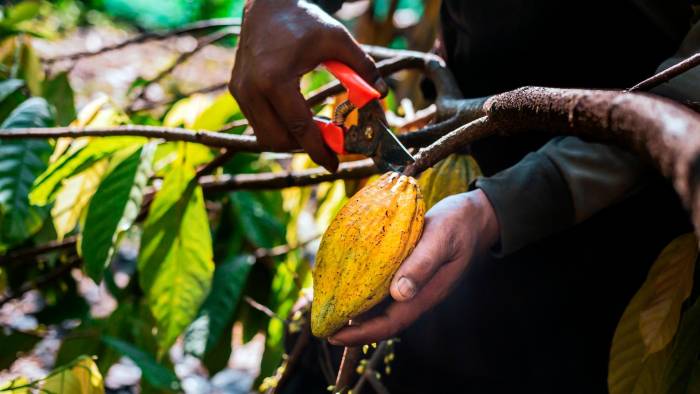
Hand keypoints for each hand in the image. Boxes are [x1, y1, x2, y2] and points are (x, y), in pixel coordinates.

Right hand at [229, 0, 386, 170]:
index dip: (318, 150)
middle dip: (304, 147)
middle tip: (328, 142)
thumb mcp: (338, 40)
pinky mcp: (237, 90)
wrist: (267, 5)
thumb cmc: (304, 21)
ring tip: (315, 128)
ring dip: (291, 139)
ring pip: (265, 135)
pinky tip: (298, 115)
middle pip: (278, 139)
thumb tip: (381, 96)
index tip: (334, 164)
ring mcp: (240, 91)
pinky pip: (258, 122)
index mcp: (275, 78)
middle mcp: (252, 89)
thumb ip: (362, 68)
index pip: (298, 127)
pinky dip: (279, 127)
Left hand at [328, 189, 499, 345]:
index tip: (334, 337)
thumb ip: (422, 264)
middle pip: (381, 320)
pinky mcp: (407, 271)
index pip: (390, 323)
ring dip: (355, 309)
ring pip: (380, 305)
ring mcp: (412, 285)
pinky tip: (347, 281)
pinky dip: (364, 288)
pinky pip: (382, 287)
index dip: (361, 334)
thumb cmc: (457, 224)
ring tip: (327, 306)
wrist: (472, 215)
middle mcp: (416, 295)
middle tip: (322, 324)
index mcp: (426, 294)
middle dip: (352, 327)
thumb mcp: (441, 239)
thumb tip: (399, 294)